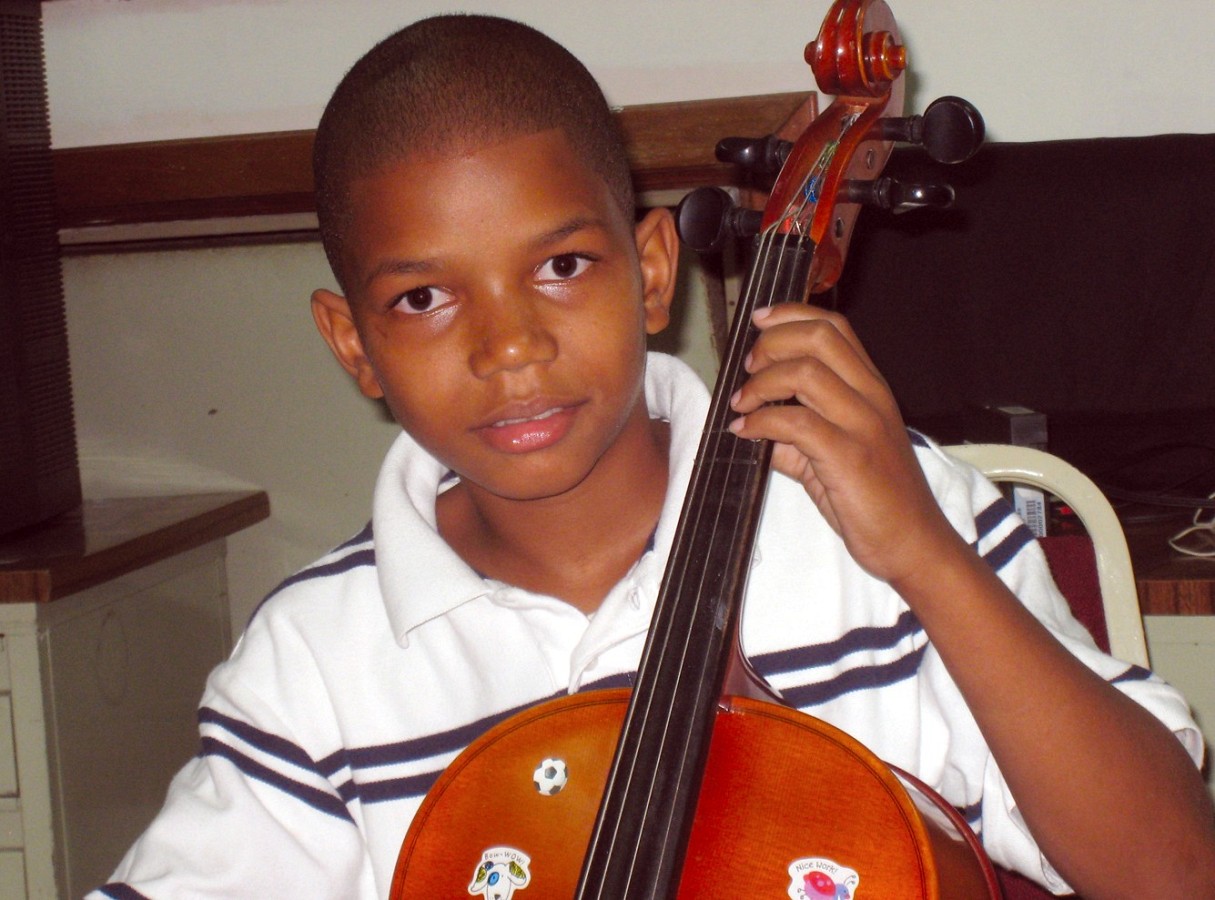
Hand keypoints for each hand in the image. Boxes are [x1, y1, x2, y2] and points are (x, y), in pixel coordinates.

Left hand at [727, 303, 957, 583]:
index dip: (792, 315)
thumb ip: (795, 436)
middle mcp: (871, 397)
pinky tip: (745, 433)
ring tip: (742, 404)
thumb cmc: (875, 499)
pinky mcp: (849, 456)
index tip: (759, 321)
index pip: (835, 328)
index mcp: (871, 388)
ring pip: (805, 373)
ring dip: (760, 383)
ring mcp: (863, 424)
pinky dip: (761, 422)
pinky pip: (795, 422)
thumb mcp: (831, 457)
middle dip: (772, 343)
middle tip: (748, 368)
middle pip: (819, 338)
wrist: (913, 543)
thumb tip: (753, 427)